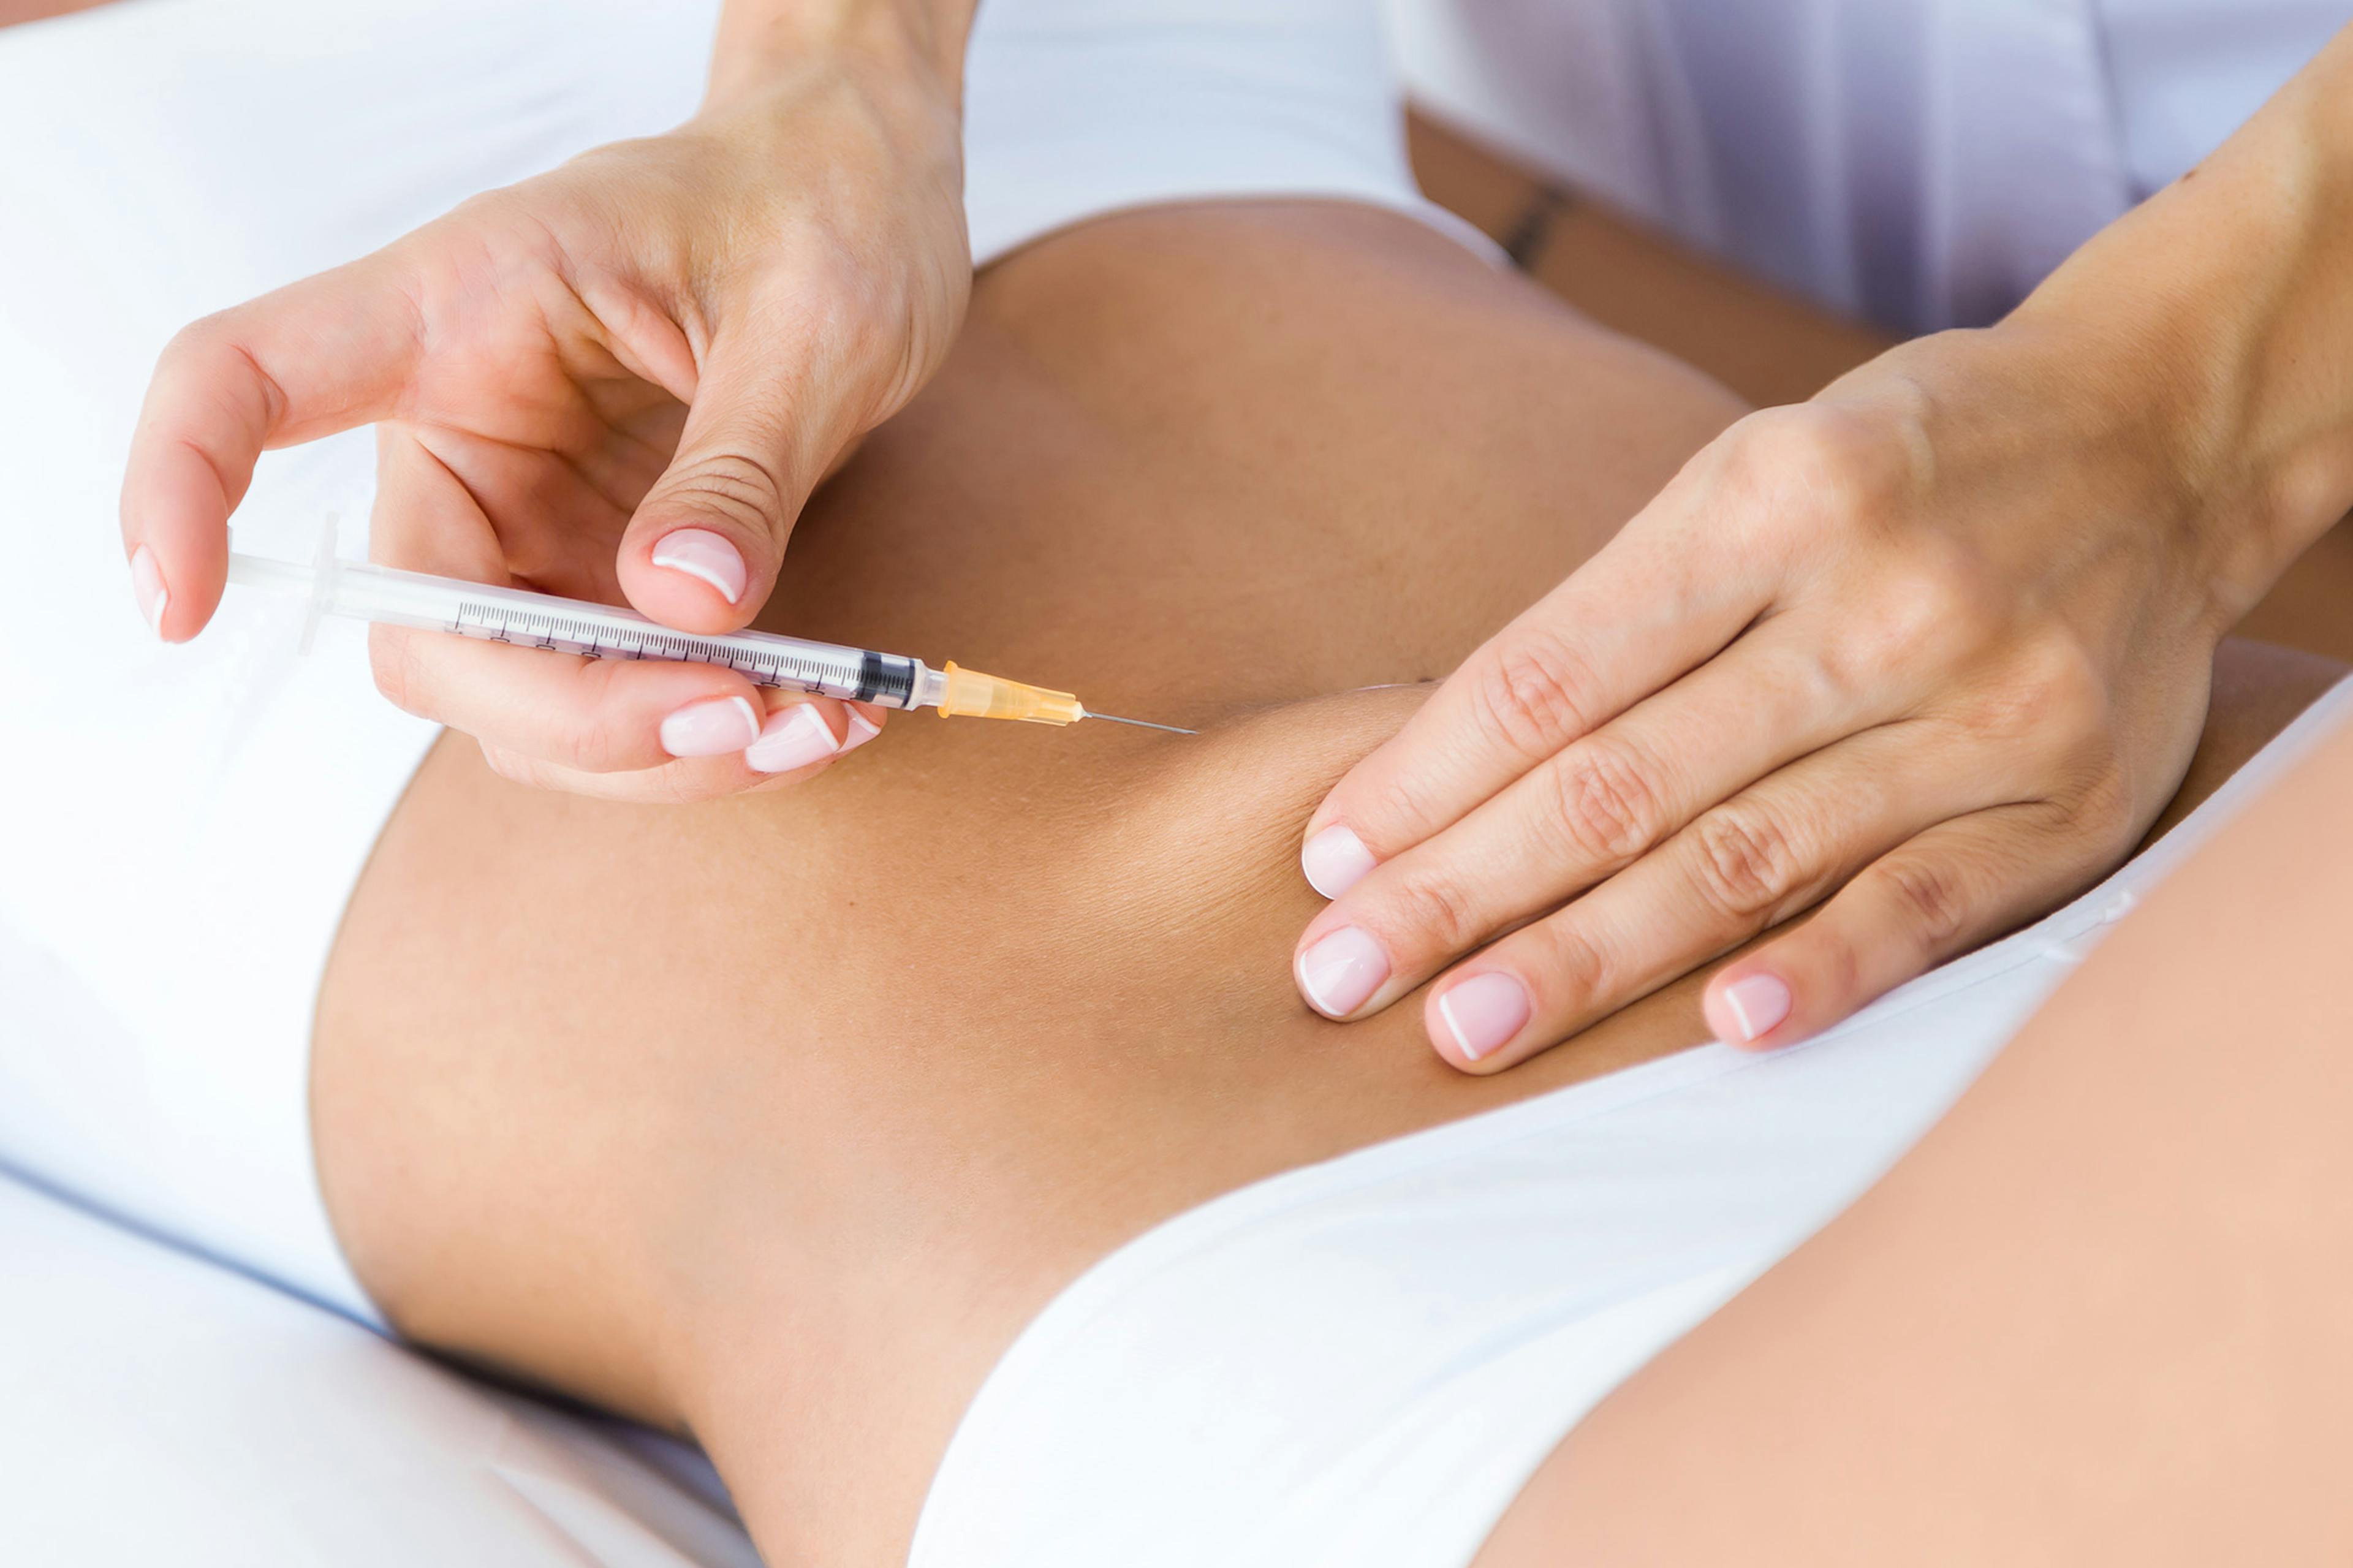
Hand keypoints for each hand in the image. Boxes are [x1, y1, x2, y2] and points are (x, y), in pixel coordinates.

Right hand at [120, 49, 969, 798]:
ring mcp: (530, 531)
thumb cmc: (812, 210)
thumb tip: (685, 607)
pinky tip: (821, 718)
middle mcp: (468, 439)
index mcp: (460, 313)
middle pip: (429, 634)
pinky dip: (712, 736)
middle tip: (746, 711)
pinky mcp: (604, 588)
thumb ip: (741, 464)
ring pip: (526, 707)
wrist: (860, 208)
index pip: (245, 379)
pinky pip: (618, 705)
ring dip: (664, 751)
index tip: (180, 606)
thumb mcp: (807, 317)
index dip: (181, 487)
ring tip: (824, 721)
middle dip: (576, 711)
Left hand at [1290, 324, 2238, 1067]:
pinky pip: (1924, 905)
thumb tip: (1446, 773)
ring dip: (1590, 958)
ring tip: (1464, 1027)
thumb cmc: (1903, 466)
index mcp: (1769, 496)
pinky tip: (1721, 1032)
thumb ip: (1624, 611)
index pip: (1555, 669)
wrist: (2156, 438)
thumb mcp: (1754, 471)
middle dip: (1463, 889)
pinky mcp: (2067, 804)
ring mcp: (1981, 708)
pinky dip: (1822, 972)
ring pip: (1746, 858)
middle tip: (1340, 976)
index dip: (1428, 775)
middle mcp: (1875, 601)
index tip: (1329, 858)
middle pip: (1625, 780)